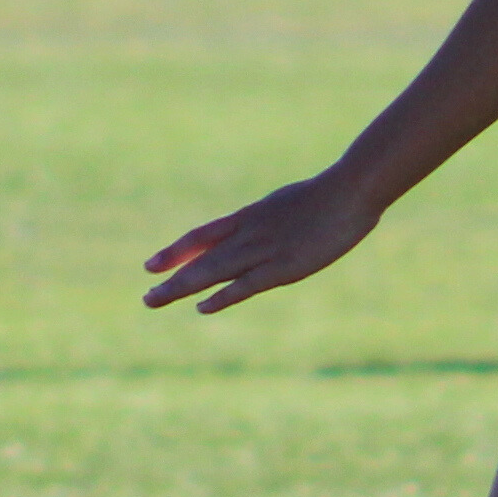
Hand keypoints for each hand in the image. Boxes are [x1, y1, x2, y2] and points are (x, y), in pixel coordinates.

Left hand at [144, 171, 378, 314]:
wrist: (350, 189)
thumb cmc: (327, 194)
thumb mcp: (287, 203)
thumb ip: (269, 219)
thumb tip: (261, 227)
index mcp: (249, 216)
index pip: (202, 235)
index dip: (176, 252)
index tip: (151, 266)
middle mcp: (248, 233)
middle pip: (200, 258)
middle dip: (171, 278)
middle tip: (146, 297)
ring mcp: (264, 250)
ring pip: (213, 271)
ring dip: (182, 287)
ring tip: (155, 301)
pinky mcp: (284, 266)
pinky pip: (245, 284)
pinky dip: (222, 297)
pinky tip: (201, 307)